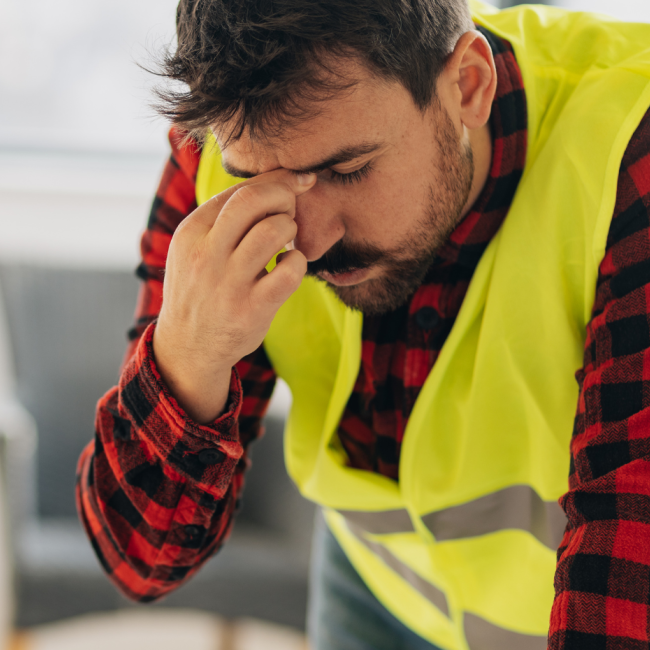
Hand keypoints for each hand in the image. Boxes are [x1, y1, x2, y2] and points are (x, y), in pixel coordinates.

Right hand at [153, 168, 315, 422]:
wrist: (190, 346)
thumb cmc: (201, 289)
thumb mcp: (193, 249)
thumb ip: (220, 218)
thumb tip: (271, 182)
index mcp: (190, 233)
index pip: (237, 190)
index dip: (273, 181)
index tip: (294, 182)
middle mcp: (205, 254)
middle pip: (253, 200)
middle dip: (283, 194)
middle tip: (292, 208)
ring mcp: (228, 283)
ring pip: (273, 229)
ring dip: (290, 228)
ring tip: (285, 241)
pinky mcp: (252, 308)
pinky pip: (290, 270)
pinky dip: (298, 262)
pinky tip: (288, 266)